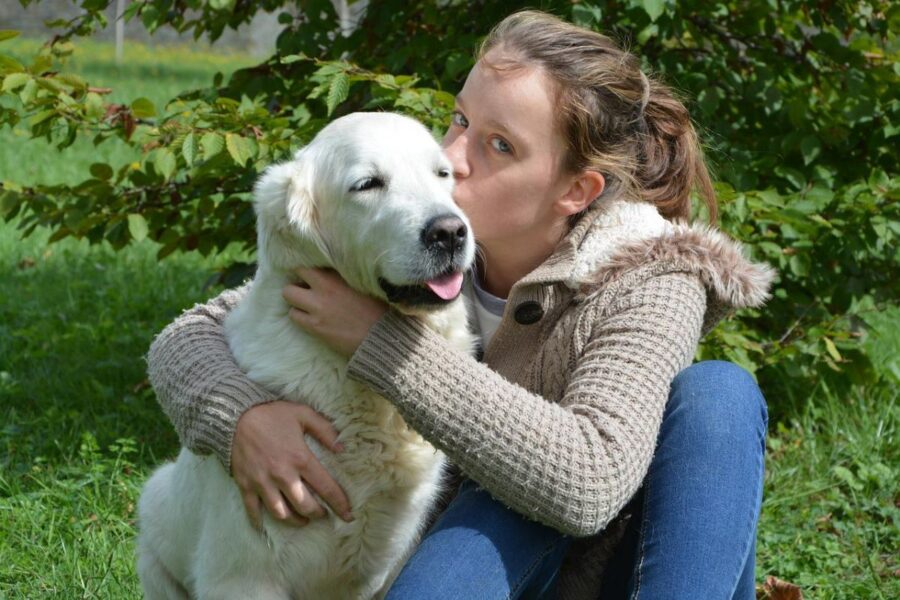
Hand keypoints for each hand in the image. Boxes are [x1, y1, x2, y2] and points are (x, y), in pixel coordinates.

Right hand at [231, 401, 353, 528]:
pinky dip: (259, 522)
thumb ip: (325, 430)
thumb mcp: (303, 414)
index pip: (326, 488)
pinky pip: (253, 511)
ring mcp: (263, 483)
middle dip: (318, 514)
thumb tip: (342, 448)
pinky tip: (266, 526)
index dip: (340, 504)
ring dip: (295, 520)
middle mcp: (283, 475)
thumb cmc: (272, 414)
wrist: (234, 415)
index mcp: (300, 459)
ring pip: (282, 514)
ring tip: (303, 519)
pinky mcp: (246, 485)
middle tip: (323, 514)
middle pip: (305, 506)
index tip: (349, 515)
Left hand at [282, 267, 387, 356]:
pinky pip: (293, 316)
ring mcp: (317, 307)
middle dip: (300, 277)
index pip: (314, 259)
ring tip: (307, 303)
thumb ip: (345, 276)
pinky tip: (310, 317)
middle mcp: (325, 287)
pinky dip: (299, 315)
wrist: (382, 337)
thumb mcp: (365, 284)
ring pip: (288, 294)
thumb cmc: (379, 310)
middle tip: (306, 285)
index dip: (311, 264)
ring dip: (296, 297)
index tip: (313, 270)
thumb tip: (331, 271)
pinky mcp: (315, 326)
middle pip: (296, 272)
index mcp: (340, 275)